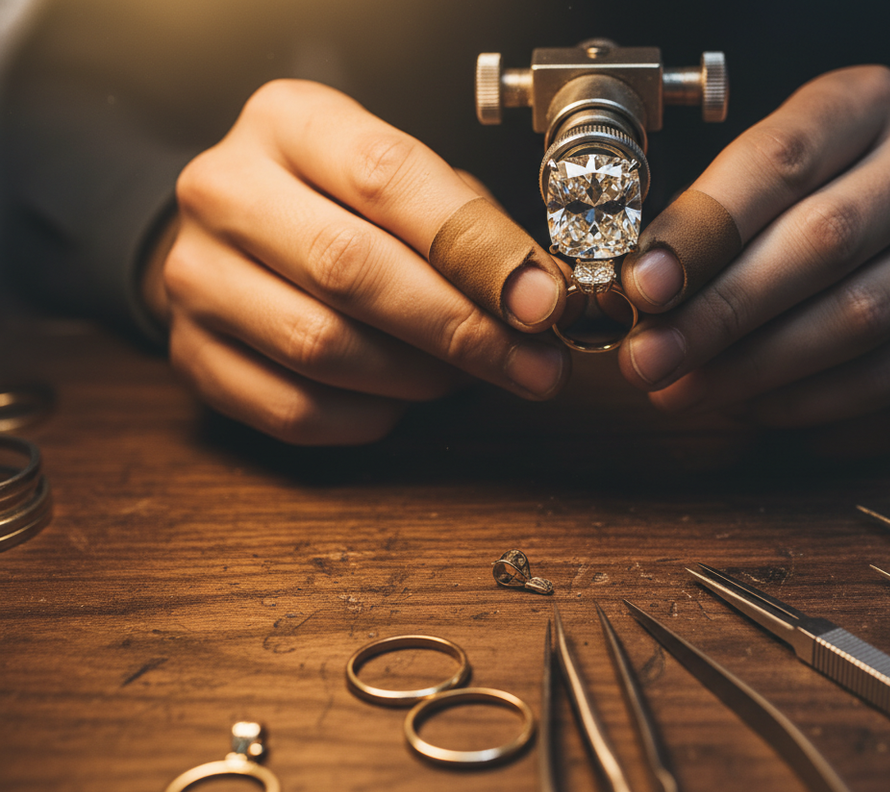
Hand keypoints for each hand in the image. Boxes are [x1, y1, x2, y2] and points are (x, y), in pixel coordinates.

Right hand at [145, 80, 568, 444]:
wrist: (232, 237)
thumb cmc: (340, 206)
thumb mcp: (405, 183)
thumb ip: (468, 228)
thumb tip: (538, 297)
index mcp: (289, 122)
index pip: (386, 178)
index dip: (474, 247)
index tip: (540, 301)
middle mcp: (225, 191)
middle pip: (349, 268)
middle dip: (460, 327)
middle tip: (532, 365)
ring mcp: (197, 277)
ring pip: (322, 346)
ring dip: (421, 377)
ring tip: (472, 376)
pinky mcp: (193, 356)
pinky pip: (296, 409)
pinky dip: (370, 415)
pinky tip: (403, 398)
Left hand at [618, 66, 889, 425]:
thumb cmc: (820, 192)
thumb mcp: (766, 173)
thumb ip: (711, 219)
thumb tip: (643, 290)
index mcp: (868, 103)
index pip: (780, 161)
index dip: (705, 230)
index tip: (644, 285)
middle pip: (822, 242)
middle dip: (721, 312)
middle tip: (650, 359)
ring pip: (858, 317)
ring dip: (755, 367)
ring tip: (683, 391)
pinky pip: (886, 376)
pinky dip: (805, 400)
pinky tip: (747, 405)